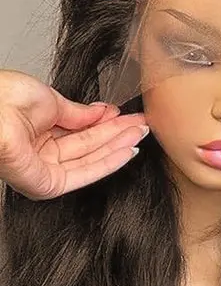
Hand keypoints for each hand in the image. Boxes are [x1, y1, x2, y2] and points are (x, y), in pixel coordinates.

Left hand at [0, 70, 148, 198]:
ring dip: (119, 146)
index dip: (106, 122)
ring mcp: (45, 168)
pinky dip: (110, 162)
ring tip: (141, 134)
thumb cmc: (3, 100)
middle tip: (143, 125)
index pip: (80, 129)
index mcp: (37, 128)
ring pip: (91, 159)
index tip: (127, 115)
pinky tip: (128, 150)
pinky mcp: (49, 185)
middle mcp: (41, 150)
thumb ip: (79, 112)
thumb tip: (102, 113)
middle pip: (89, 144)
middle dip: (118, 133)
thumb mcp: (51, 99)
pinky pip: (85, 173)